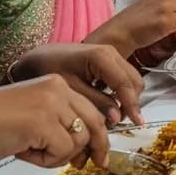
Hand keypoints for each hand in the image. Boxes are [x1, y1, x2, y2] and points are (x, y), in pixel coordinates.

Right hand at [0, 75, 109, 168]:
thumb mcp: (32, 115)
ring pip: (80, 140)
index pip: (91, 109)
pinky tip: (24, 153)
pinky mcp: (43, 122)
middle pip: (95, 122)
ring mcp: (52, 104)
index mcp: (56, 83)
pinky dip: (46, 161)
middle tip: (96, 165)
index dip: (98, 133)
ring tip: (32, 152)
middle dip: (97, 147)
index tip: (98, 152)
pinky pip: (62, 151)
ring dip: (60, 155)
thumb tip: (87, 148)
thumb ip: (59, 123)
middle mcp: (58, 88)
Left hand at [9, 43, 144, 125]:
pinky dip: (122, 92)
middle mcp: (111, 52)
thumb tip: (117, 118)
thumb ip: (96, 102)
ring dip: (128, 98)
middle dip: (131, 102)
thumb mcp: (71, 89)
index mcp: (101, 57)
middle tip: (121, 122)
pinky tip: (111, 104)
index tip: (138, 122)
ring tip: (115, 116)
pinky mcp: (109, 59)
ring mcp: (112, 54)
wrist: (38, 56)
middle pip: (134, 81)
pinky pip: (124, 77)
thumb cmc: (48, 69)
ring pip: (132, 79)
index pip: (125, 84)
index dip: (132, 105)